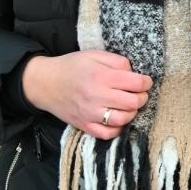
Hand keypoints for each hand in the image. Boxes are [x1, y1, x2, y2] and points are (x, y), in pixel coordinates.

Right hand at [22, 50, 152, 139]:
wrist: (44, 83)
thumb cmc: (71, 67)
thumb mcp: (93, 55)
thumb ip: (116, 61)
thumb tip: (134, 71)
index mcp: (100, 76)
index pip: (135, 83)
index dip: (146, 82)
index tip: (145, 82)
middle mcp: (96, 96)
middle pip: (133, 103)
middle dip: (142, 98)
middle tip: (139, 94)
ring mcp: (90, 113)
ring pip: (123, 120)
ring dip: (131, 113)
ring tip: (128, 106)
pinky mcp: (84, 125)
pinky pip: (107, 134)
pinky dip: (117, 128)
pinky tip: (117, 119)